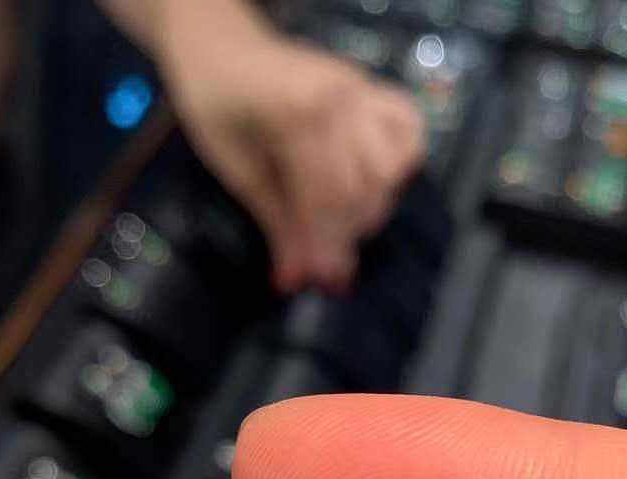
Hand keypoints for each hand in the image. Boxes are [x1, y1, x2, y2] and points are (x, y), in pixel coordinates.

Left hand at [158, 14, 425, 292]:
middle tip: (330, 268)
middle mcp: (336, 94)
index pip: (327, 194)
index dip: (325, 244)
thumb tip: (296, 279)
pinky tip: (377, 186)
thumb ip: (276, 223)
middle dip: (345, 236)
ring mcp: (358, 89)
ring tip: (345, 226)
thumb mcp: (238, 170)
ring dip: (372, 207)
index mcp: (295, 109)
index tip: (322, 280)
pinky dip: (400, 164)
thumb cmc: (217, 104)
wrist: (219, 49)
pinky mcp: (369, 90)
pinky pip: (408, 129)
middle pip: (362, 187)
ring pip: (391, 167)